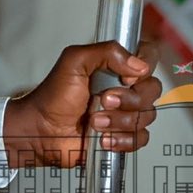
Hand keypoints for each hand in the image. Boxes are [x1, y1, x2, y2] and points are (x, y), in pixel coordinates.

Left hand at [6, 43, 158, 169]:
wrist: (40, 131)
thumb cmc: (53, 96)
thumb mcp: (74, 61)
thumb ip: (106, 52)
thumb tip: (138, 66)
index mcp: (116, 66)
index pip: (148, 58)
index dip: (143, 68)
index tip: (126, 77)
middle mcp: (124, 88)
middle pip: (152, 90)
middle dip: (128, 99)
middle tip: (104, 100)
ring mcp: (125, 113)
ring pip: (146, 116)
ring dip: (119, 121)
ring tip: (95, 122)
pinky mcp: (122, 136)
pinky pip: (140, 138)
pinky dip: (122, 140)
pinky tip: (103, 138)